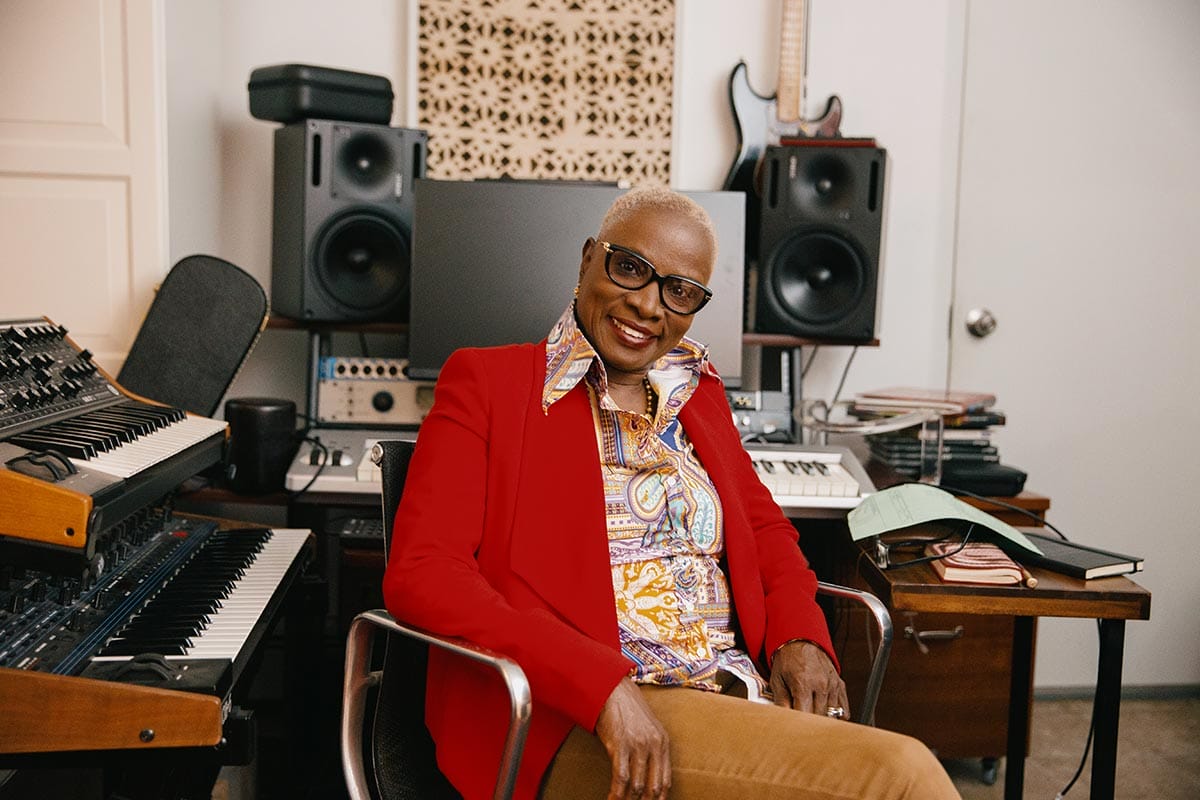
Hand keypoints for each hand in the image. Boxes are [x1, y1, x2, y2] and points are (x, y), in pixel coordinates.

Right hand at [593, 678, 670, 799]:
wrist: (612, 689)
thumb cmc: (628, 709)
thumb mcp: (648, 728)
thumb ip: (653, 748)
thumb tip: (649, 775)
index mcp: (663, 743)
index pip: (666, 781)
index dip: (660, 799)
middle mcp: (653, 745)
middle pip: (652, 787)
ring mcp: (637, 746)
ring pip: (636, 786)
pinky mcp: (620, 745)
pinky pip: (620, 778)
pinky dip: (616, 794)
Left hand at [768, 640, 849, 718]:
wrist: (802, 641)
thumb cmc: (787, 660)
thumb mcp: (777, 679)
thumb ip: (781, 701)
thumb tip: (783, 719)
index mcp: (803, 684)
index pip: (804, 715)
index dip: (798, 724)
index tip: (794, 727)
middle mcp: (821, 685)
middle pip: (819, 718)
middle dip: (809, 723)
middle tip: (802, 723)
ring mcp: (832, 685)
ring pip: (832, 715)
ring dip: (822, 719)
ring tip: (812, 715)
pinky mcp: (839, 685)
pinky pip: (843, 708)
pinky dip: (836, 715)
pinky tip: (825, 713)